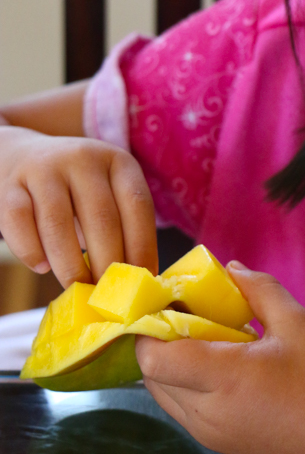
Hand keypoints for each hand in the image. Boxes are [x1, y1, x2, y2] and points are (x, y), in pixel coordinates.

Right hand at [0, 125, 156, 285]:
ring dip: (70, 265)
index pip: (138, 206)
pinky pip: (19, 223)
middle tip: (108, 296)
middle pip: (101, 219)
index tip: (142, 281)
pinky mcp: (10, 184)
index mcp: (117, 162)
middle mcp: (83, 158)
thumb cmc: (75, 190)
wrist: (20, 157)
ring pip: (58, 224)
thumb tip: (140, 281)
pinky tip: (42, 267)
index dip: (143, 247)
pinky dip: (31, 251)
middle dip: (108, 264)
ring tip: (77, 289)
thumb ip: (123, 226)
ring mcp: (45, 168)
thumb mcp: (106, 192)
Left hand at [136, 263, 304, 453]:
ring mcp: (210, 435)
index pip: (153, 359)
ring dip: (170, 365)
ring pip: (163, 395)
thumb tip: (229, 269)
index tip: (169, 303)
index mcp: (225, 378)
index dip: (149, 329)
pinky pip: (183, 410)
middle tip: (187, 314)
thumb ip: (260, 290)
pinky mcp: (219, 446)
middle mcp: (207, 413)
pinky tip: (218, 366)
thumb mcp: (298, 323)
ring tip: (204, 339)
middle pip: (151, 375)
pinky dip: (185, 385)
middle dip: (158, 341)